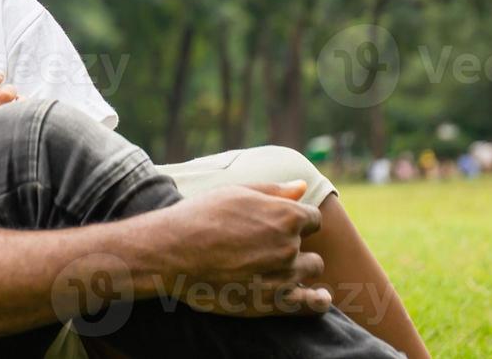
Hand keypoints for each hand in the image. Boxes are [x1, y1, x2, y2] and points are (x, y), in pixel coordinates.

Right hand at [142, 180, 330, 317]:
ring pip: (310, 270)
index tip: (278, 226)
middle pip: (308, 245)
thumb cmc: (200, 216)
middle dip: (292, 245)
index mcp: (285, 215)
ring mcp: (284, 275)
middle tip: (263, 247)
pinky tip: (317, 297)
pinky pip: (313, 304)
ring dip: (298, 268)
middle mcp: (289, 245)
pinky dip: (318, 300)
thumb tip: (303, 186)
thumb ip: (274, 191)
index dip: (297, 221)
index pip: (312, 218)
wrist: (173, 252)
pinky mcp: (274, 302)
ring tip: (272, 268)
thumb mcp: (236, 193)